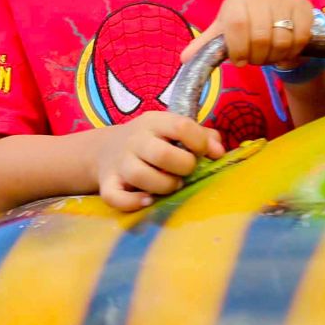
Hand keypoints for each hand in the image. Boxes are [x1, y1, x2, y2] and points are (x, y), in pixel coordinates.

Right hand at [93, 112, 224, 212]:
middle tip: (186, 171)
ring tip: (171, 185)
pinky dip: (134, 203)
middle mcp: (135, 140)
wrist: (105, 149)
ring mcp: (119, 163)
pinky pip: (116, 197)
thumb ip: (203, 136)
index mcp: (154, 122)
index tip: (202, 153)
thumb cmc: (153, 141)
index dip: (199, 142)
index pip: (182, 126)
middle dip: (184, 166)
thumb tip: (219, 153)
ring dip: (164, 186)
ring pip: (140, 176)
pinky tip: (148, 201)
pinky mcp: (107, 184)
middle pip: (162, 154)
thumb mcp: (173, 130)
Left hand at [183, 0, 320, 70]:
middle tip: (258, 60)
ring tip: (271, 55)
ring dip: (276, 56)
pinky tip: (287, 49)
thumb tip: (185, 59)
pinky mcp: (303, 5)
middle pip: (260, 36)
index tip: (240, 61)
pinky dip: (293, 51)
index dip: (238, 49)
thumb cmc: (247, 29)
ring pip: (282, 39)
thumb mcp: (226, 36)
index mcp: (235, 2)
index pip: (236, 25)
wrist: (279, 17)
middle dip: (258, 57)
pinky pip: (301, 37)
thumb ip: (207, 47)